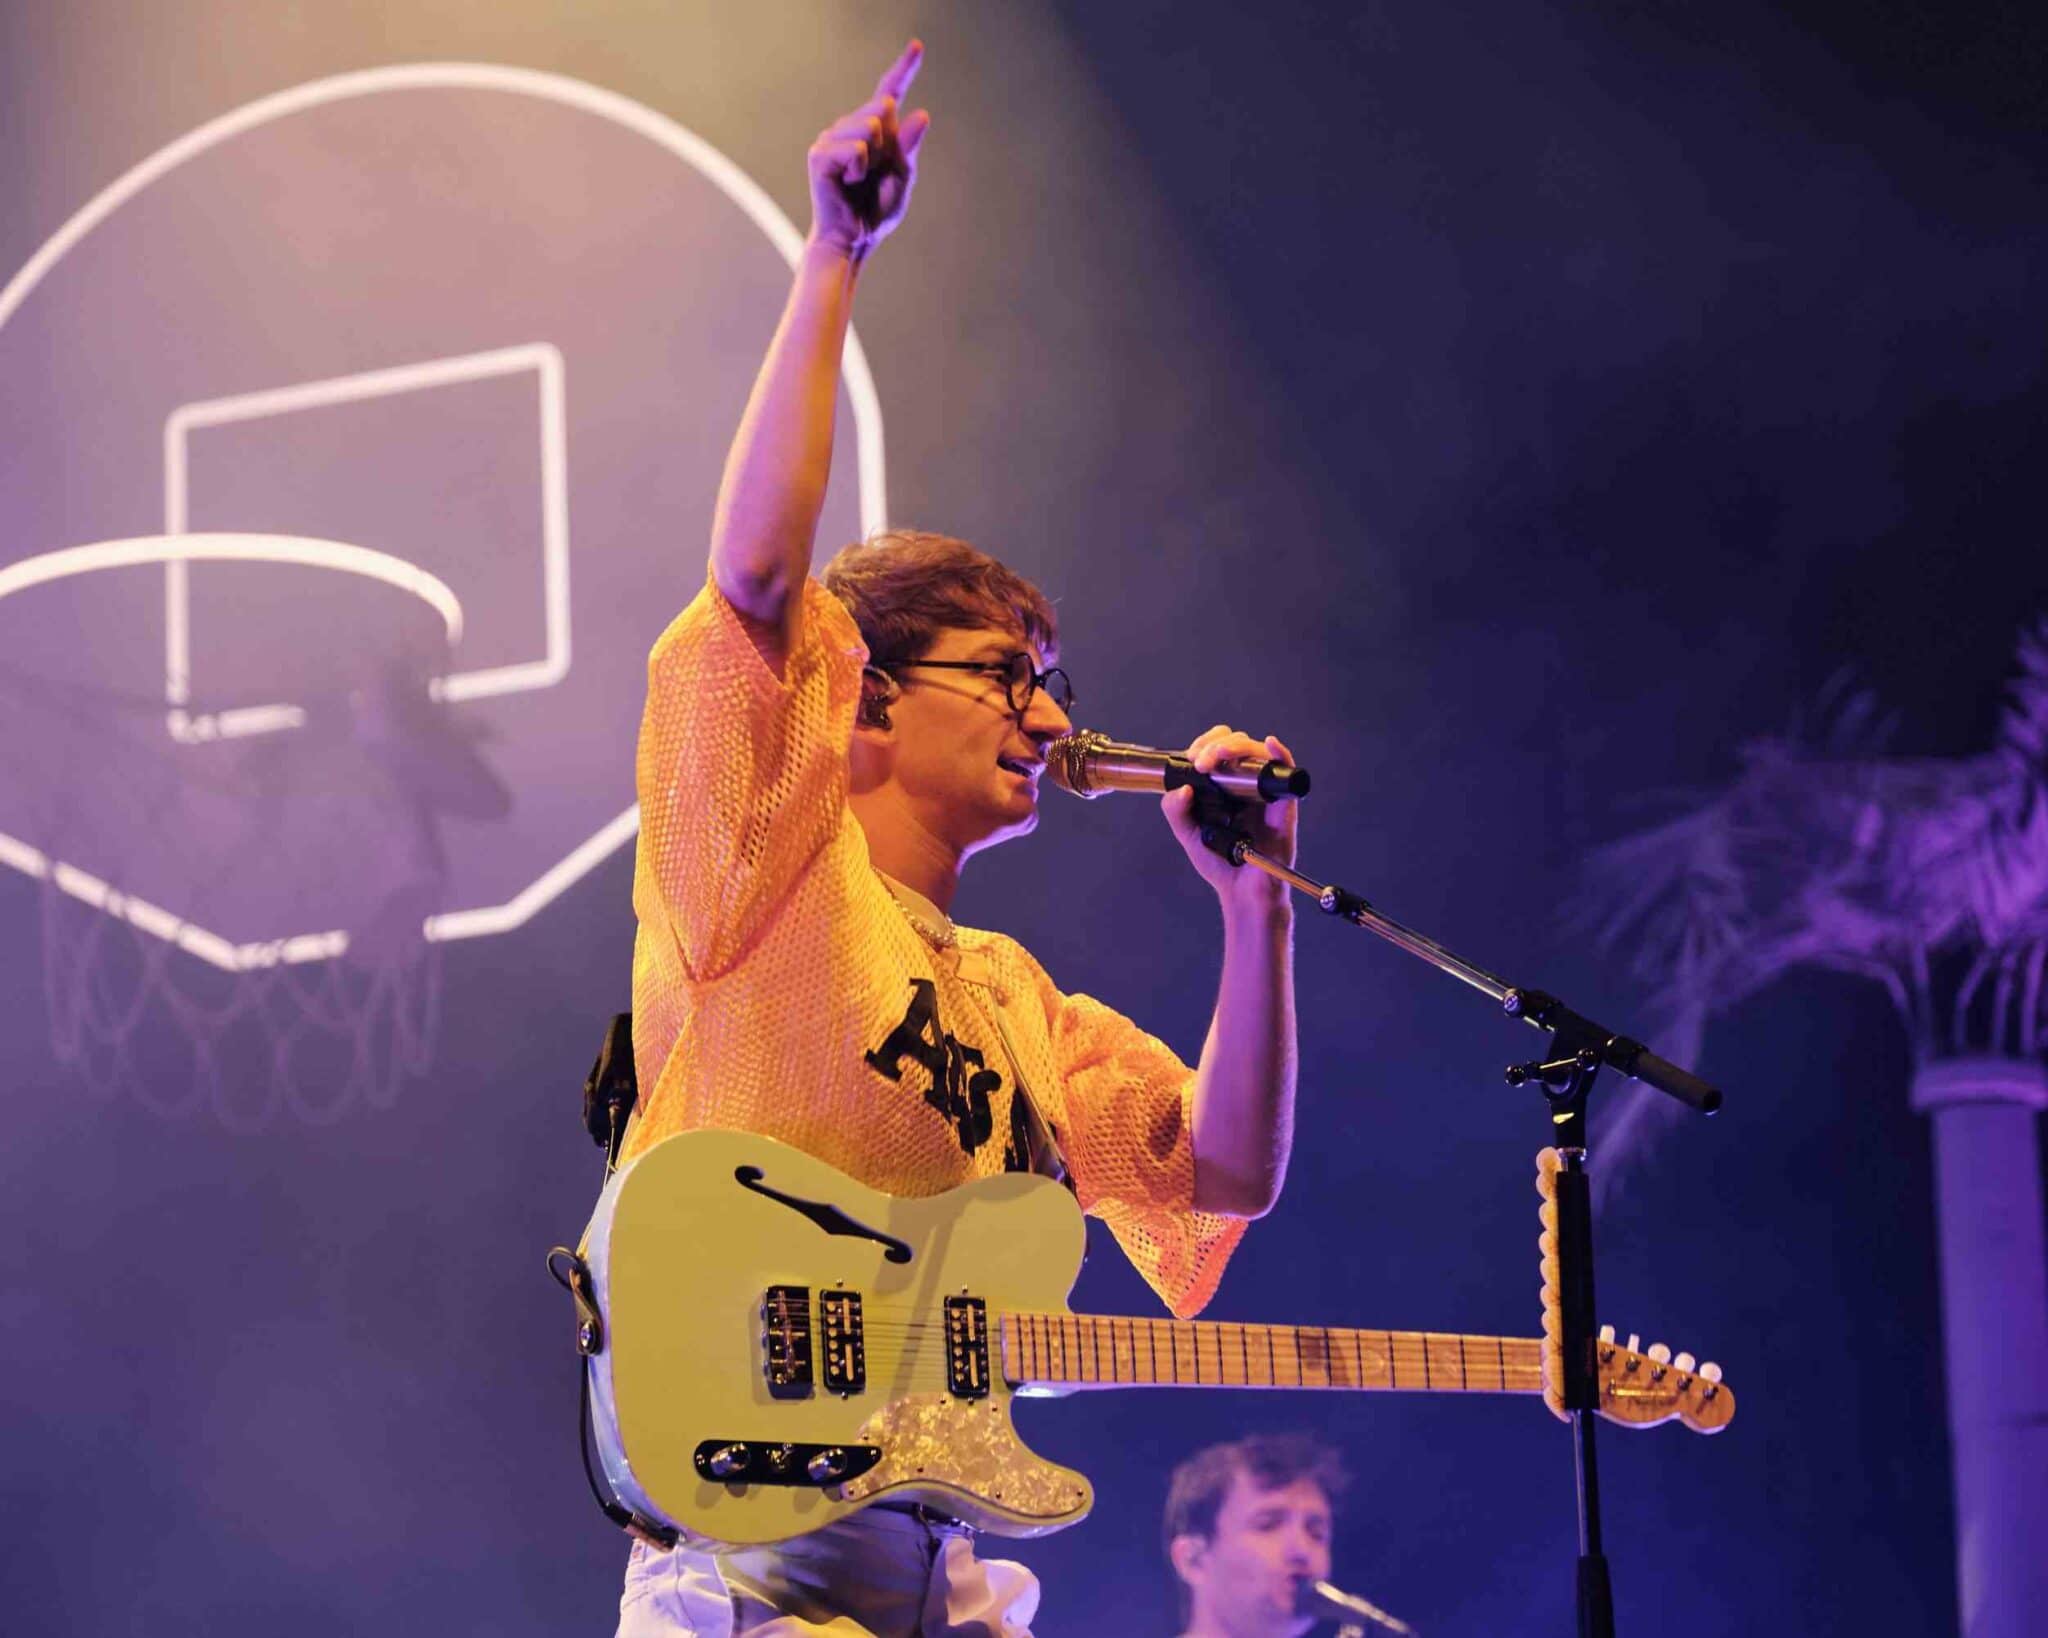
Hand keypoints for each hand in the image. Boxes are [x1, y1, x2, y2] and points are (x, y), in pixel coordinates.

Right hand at [808, 40, 931, 258]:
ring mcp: (832, 138)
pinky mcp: (819, 154)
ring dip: (874, 157)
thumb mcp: (902, 177)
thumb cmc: (876, 211)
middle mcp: (851, 127)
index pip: (889, 92)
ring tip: (859, 179)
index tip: (918, 45)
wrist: (853, 239)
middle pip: (882, 109)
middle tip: (873, 174)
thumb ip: (909, 147)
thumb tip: (922, 114)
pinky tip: (847, 182)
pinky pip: (855, 148)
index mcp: (875, 131)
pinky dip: (859, 168)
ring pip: (869, 126)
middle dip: (888, 144)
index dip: (904, 68)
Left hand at [1162, 726, 1301, 915]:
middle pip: (1239, 745)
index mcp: (1225, 787)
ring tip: (1219, 756)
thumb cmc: (1220, 863)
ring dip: (1238, 746)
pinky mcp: (1283, 805)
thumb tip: (1181, 788)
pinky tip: (1270, 744)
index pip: (1219, 750)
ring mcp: (1265, 793)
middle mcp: (1246, 785)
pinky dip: (1281, 755)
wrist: (1242, 891)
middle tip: (1202, 762)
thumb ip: (1175, 811)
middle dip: (1217, 745)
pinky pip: (1286, 774)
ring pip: (1258, 753)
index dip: (1206, 743)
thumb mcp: (1188, 834)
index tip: (1193, 757)